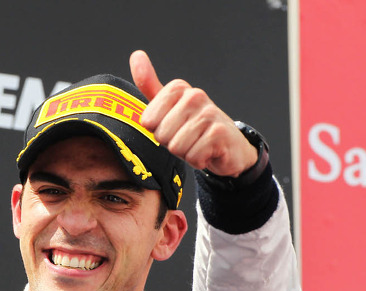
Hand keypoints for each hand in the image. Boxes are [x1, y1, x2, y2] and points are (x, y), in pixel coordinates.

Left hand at [129, 50, 256, 176]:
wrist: (228, 146)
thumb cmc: (194, 127)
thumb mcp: (168, 106)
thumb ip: (149, 84)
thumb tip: (136, 54)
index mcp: (178, 89)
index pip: (147, 121)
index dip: (158, 131)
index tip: (173, 127)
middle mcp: (195, 95)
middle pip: (161, 135)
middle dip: (171, 144)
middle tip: (187, 138)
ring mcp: (209, 112)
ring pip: (176, 147)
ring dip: (185, 153)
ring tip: (197, 144)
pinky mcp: (219, 133)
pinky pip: (192, 156)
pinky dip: (198, 160)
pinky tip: (208, 152)